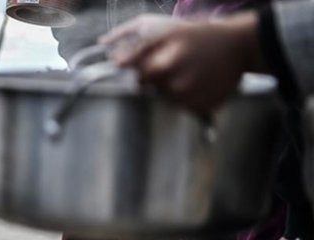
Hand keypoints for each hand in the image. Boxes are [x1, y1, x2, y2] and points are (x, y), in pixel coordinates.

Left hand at [100, 13, 260, 112]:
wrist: (238, 45)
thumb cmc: (194, 34)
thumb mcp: (163, 27)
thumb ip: (131, 37)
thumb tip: (105, 48)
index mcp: (163, 51)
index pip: (133, 69)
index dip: (134, 68)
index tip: (134, 67)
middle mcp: (174, 72)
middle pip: (144, 85)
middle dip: (151, 76)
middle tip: (171, 64)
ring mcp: (187, 91)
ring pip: (163, 97)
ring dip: (169, 87)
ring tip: (188, 71)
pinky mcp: (199, 105)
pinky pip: (181, 107)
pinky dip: (186, 98)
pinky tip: (197, 82)